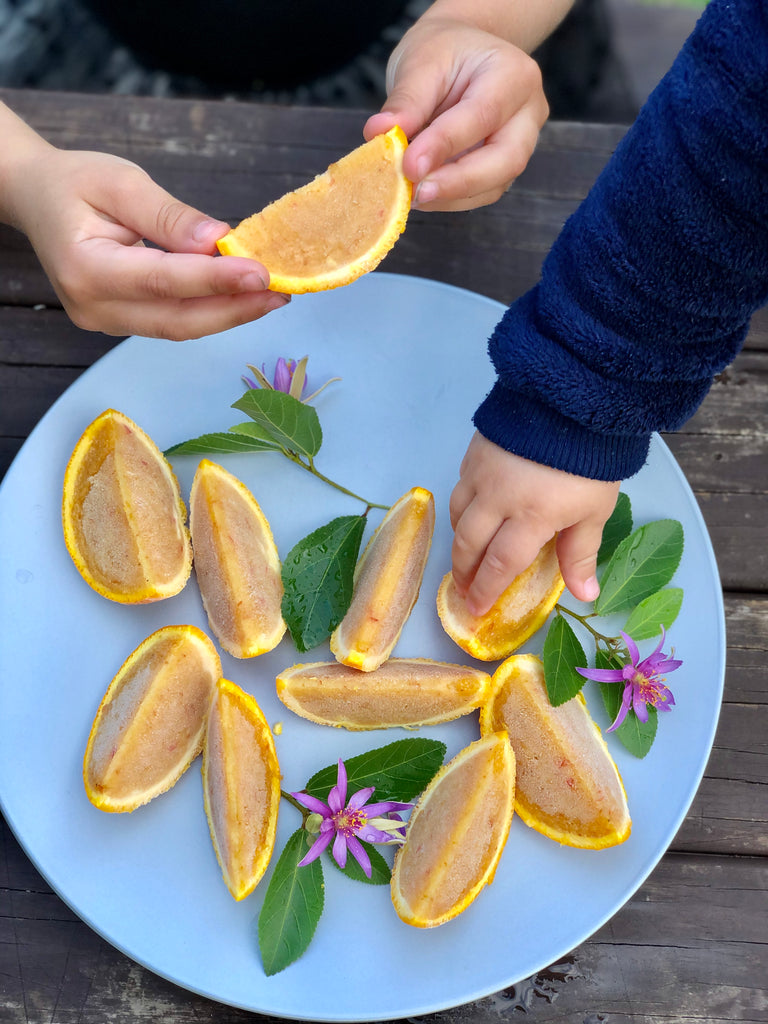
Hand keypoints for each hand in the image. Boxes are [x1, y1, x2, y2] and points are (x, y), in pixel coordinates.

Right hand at [9, 147, 286, 339]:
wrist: (38, 198)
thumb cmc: (74, 183)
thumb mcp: (120, 182)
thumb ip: (169, 216)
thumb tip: (219, 241)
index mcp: (85, 269)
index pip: (164, 281)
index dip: (216, 281)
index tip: (262, 274)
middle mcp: (93, 307)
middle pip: (177, 319)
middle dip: (234, 309)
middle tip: (281, 292)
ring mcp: (105, 322)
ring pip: (179, 327)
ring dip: (229, 313)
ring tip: (271, 296)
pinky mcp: (121, 322)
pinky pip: (173, 322)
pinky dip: (210, 310)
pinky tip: (241, 296)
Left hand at [363, 16, 548, 210]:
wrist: (462, 55)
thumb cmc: (444, 51)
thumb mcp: (421, 62)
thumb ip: (406, 101)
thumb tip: (379, 134)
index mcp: (515, 74)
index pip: (483, 115)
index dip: (444, 145)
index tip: (408, 166)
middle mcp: (528, 112)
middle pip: (506, 160)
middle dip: (458, 183)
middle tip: (416, 193)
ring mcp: (521, 144)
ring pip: (495, 185)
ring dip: (451, 197)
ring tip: (411, 195)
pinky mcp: (504, 167)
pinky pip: (482, 193)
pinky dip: (450, 199)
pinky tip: (421, 193)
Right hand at [450, 432, 620, 615]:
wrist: (573, 399)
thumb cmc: (590, 459)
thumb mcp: (595, 510)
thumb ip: (581, 553)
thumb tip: (585, 595)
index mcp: (531, 517)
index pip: (500, 565)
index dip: (486, 590)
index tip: (478, 610)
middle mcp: (498, 498)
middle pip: (469, 544)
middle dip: (464, 572)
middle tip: (464, 589)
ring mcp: (482, 473)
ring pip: (458, 515)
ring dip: (460, 540)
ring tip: (464, 555)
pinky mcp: (476, 451)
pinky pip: (461, 486)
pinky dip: (463, 506)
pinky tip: (472, 511)